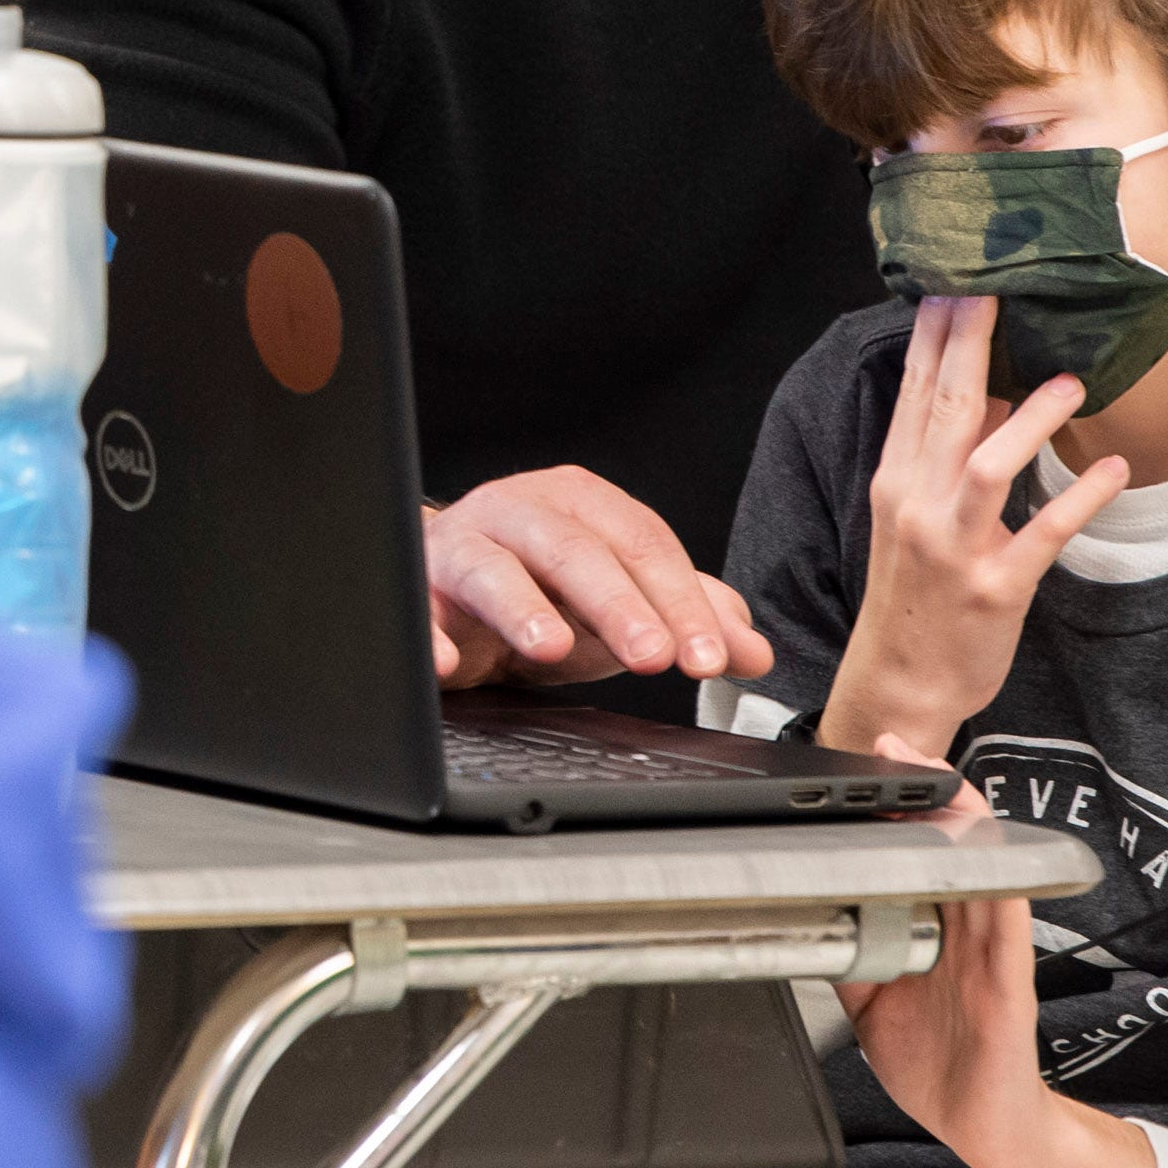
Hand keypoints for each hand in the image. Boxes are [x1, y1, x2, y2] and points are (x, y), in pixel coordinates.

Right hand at [425, 466, 770, 687]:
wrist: (448, 592)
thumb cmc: (542, 588)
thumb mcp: (621, 603)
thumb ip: (685, 616)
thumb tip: (753, 650)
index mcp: (579, 504)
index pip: (641, 543)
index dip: (679, 600)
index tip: (708, 656)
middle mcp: (518, 511)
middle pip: (572, 549)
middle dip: (617, 604)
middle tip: (654, 657)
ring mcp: (460, 545)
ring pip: (491, 567)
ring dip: (522, 607)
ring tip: (553, 648)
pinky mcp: (414, 588)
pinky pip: (416, 607)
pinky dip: (427, 635)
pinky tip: (446, 664)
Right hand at [821, 296, 1126, 761]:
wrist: (901, 681)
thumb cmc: (916, 591)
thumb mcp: (914, 515)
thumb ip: (946, 454)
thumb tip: (990, 390)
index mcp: (895, 481)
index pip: (913, 393)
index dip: (931, 336)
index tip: (952, 282)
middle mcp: (917, 506)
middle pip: (944, 411)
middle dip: (969, 347)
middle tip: (997, 291)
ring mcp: (955, 548)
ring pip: (987, 467)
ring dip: (1029, 420)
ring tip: (1071, 380)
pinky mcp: (996, 588)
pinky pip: (1041, 536)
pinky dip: (1078, 501)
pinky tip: (1112, 470)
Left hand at [838, 742, 1153, 1167]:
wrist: (987, 1129)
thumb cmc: (939, 1065)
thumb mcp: (871, 1006)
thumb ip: (849, 956)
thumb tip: (803, 921)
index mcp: (934, 932)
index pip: (917, 854)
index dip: (896, 807)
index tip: (872, 761)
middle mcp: (965, 933)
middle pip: (950, 846)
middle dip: (925, 791)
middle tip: (895, 745)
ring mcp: (990, 954)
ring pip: (983, 871)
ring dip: (962, 822)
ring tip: (938, 778)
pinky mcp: (1008, 984)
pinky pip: (1007, 927)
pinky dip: (999, 886)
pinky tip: (987, 854)